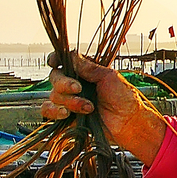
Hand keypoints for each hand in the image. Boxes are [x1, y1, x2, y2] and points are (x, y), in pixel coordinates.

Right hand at [41, 51, 167, 165]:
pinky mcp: (68, 116)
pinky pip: (49, 111)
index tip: (55, 62)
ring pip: (54, 95)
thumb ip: (88, 67)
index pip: (64, 61)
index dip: (55, 59)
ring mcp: (70, 100)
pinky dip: (53, 111)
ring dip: (70, 101)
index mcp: (84, 71)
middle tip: (78, 89)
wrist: (128, 122)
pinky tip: (66, 113)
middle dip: (64, 83)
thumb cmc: (123, 98)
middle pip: (55, 77)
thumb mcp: (108, 76)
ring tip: (88, 107)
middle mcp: (75, 84)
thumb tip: (72, 55)